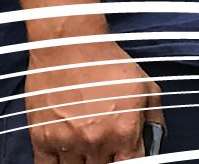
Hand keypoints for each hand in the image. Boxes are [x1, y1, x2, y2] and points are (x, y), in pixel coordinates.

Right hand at [23, 35, 157, 161]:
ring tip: (88, 147)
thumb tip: (157, 140)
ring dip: (84, 162)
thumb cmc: (106, 62)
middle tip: (107, 149)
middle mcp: (97, 141)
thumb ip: (154, 117)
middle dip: (108, 160)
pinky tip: (66, 157)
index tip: (127, 157)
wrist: (70, 46)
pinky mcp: (42, 140)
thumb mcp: (145, 86)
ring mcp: (67, 143)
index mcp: (124, 130)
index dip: (131, 162)